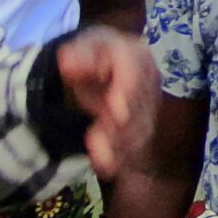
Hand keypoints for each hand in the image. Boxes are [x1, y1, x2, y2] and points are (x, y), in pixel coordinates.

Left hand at [56, 27, 157, 179]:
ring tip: (97, 156)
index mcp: (137, 56)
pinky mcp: (144, 125)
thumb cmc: (92, 56)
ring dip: (119, 145)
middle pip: (140, 106)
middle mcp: (150, 81)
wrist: (99, 68)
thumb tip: (67, 62)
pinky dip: (122, 157)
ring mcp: (150, 105)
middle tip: (96, 141)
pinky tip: (106, 167)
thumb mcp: (81, 50)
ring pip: (141, 128)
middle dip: (119, 126)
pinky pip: (137, 144)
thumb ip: (78, 56)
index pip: (135, 74)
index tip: (116, 111)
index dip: (128, 93)